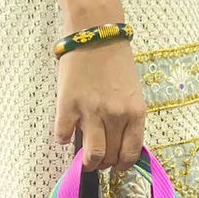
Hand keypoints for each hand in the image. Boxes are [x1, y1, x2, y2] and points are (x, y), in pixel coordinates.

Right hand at [53, 39, 145, 171]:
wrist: (95, 33)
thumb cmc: (115, 61)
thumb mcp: (131, 92)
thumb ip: (127, 118)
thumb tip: (115, 143)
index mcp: (135, 113)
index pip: (131, 153)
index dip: (123, 164)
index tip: (116, 164)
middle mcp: (116, 116)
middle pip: (110, 158)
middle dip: (104, 163)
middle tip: (98, 157)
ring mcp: (91, 112)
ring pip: (91, 156)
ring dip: (87, 162)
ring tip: (83, 157)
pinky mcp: (67, 106)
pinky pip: (63, 137)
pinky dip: (64, 137)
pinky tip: (66, 128)